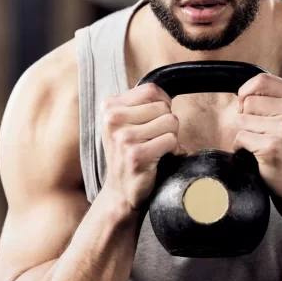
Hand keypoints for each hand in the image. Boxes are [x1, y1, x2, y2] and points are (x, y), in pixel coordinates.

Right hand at [101, 83, 183, 210]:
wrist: (121, 190)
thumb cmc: (129, 154)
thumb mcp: (125, 123)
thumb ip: (141, 104)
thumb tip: (167, 93)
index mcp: (109, 107)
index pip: (152, 90)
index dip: (163, 104)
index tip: (156, 120)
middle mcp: (113, 119)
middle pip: (163, 106)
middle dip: (166, 123)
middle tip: (153, 139)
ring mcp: (123, 138)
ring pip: (170, 121)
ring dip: (170, 137)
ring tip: (155, 148)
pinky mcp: (136, 155)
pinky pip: (170, 140)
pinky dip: (171, 150)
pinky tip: (158, 159)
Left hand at [234, 74, 281, 201]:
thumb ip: (273, 98)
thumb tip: (241, 93)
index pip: (262, 80)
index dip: (247, 93)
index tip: (250, 106)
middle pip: (248, 101)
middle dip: (248, 118)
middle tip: (264, 133)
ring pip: (242, 120)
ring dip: (246, 134)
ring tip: (264, 143)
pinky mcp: (273, 146)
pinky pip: (240, 138)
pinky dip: (242, 147)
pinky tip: (259, 153)